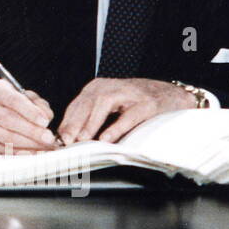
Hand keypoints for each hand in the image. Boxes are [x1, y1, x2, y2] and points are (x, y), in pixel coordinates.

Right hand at [0, 78, 56, 153]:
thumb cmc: (4, 104)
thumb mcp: (19, 95)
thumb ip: (36, 103)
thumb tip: (47, 117)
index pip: (13, 100)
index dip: (30, 112)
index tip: (45, 121)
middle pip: (9, 120)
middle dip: (32, 131)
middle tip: (49, 138)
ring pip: (6, 137)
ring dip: (29, 144)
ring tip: (45, 147)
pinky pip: (3, 150)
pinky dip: (20, 153)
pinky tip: (33, 153)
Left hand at [58, 78, 195, 143]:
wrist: (171, 95)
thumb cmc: (136, 104)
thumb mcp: (110, 107)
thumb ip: (91, 118)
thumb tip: (69, 138)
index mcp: (98, 87)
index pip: (77, 104)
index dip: (66, 122)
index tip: (57, 139)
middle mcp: (111, 86)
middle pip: (86, 103)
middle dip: (74, 123)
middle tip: (66, 142)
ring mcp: (130, 93)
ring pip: (104, 104)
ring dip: (91, 123)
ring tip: (83, 139)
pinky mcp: (147, 104)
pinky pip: (128, 116)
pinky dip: (116, 127)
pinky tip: (106, 139)